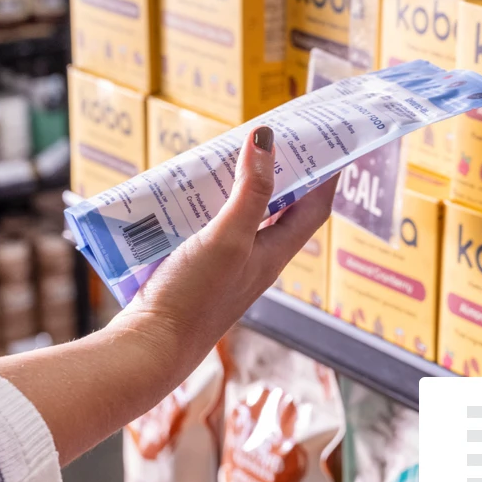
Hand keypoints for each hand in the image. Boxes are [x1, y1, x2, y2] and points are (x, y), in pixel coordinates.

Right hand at [0, 128, 336, 466]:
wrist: (150, 347)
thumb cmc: (194, 298)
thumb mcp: (228, 237)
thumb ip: (250, 191)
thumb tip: (267, 139)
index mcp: (274, 254)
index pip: (315, 207)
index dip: (327, 173)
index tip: (330, 139)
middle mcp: (256, 260)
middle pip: (281, 207)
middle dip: (282, 170)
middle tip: (275, 134)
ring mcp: (227, 266)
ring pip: (244, 215)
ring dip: (241, 184)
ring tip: (230, 151)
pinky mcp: (197, 268)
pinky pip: (212, 226)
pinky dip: (208, 202)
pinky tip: (190, 189)